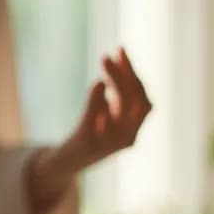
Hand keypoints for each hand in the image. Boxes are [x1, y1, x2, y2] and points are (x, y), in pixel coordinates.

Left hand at [26, 48, 152, 212]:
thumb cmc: (91, 133)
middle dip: (127, 75)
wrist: (69, 161)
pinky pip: (96, 119)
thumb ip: (115, 92)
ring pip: (121, 108)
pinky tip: (98, 82)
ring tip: (104, 59)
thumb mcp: (107, 113)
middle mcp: (127, 138)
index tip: (121, 51)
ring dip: (116, 80)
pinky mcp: (88, 143)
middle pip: (136, 102)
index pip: (144, 100)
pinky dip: (99, 98)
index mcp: (134, 131)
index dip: (134, 75)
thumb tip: (116, 59)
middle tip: (112, 53)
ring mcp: (109, 143)